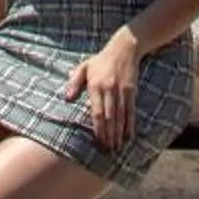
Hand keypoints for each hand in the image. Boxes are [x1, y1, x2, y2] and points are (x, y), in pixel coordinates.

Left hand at [65, 27, 142, 151]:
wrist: (124, 48)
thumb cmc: (101, 60)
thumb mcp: (84, 66)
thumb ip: (74, 82)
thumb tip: (66, 99)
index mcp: (95, 85)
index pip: (96, 112)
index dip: (97, 128)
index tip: (97, 141)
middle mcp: (109, 89)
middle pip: (109, 117)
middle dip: (108, 135)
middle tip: (107, 150)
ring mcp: (121, 90)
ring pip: (120, 116)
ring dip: (118, 133)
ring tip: (116, 147)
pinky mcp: (131, 90)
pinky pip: (130, 110)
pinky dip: (130, 124)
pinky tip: (129, 135)